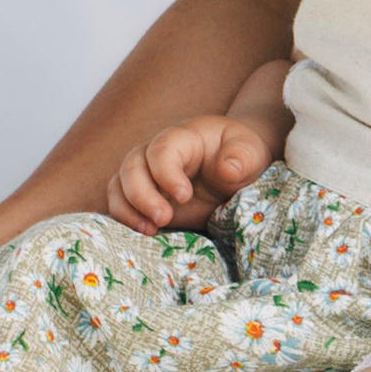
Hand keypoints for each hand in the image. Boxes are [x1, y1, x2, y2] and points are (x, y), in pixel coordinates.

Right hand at [107, 114, 277, 234]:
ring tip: (150, 231)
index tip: (185, 196)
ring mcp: (146, 174)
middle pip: (132, 166)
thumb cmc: (241, 155)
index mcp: (182, 138)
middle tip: (164, 219)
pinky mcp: (143, 196)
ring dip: (127, 209)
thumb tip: (228, 169)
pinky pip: (120, 203)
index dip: (166, 173)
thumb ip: (242, 157)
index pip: (161, 150)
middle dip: (142, 195)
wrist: (235, 167)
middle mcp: (156, 153)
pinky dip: (125, 219)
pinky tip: (144, 233)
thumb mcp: (251, 151)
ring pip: (119, 185)